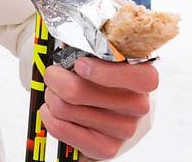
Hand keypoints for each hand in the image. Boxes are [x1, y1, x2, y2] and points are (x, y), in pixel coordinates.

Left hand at [41, 57, 156, 158]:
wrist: (104, 106)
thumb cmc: (99, 75)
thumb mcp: (102, 55)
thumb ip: (91, 48)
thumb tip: (65, 44)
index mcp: (143, 78)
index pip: (140, 78)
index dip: (104, 72)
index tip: (79, 64)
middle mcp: (138, 106)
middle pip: (77, 92)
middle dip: (55, 78)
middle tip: (54, 74)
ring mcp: (124, 129)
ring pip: (63, 108)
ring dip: (50, 96)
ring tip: (57, 92)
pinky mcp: (106, 148)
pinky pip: (60, 128)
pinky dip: (48, 115)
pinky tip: (53, 110)